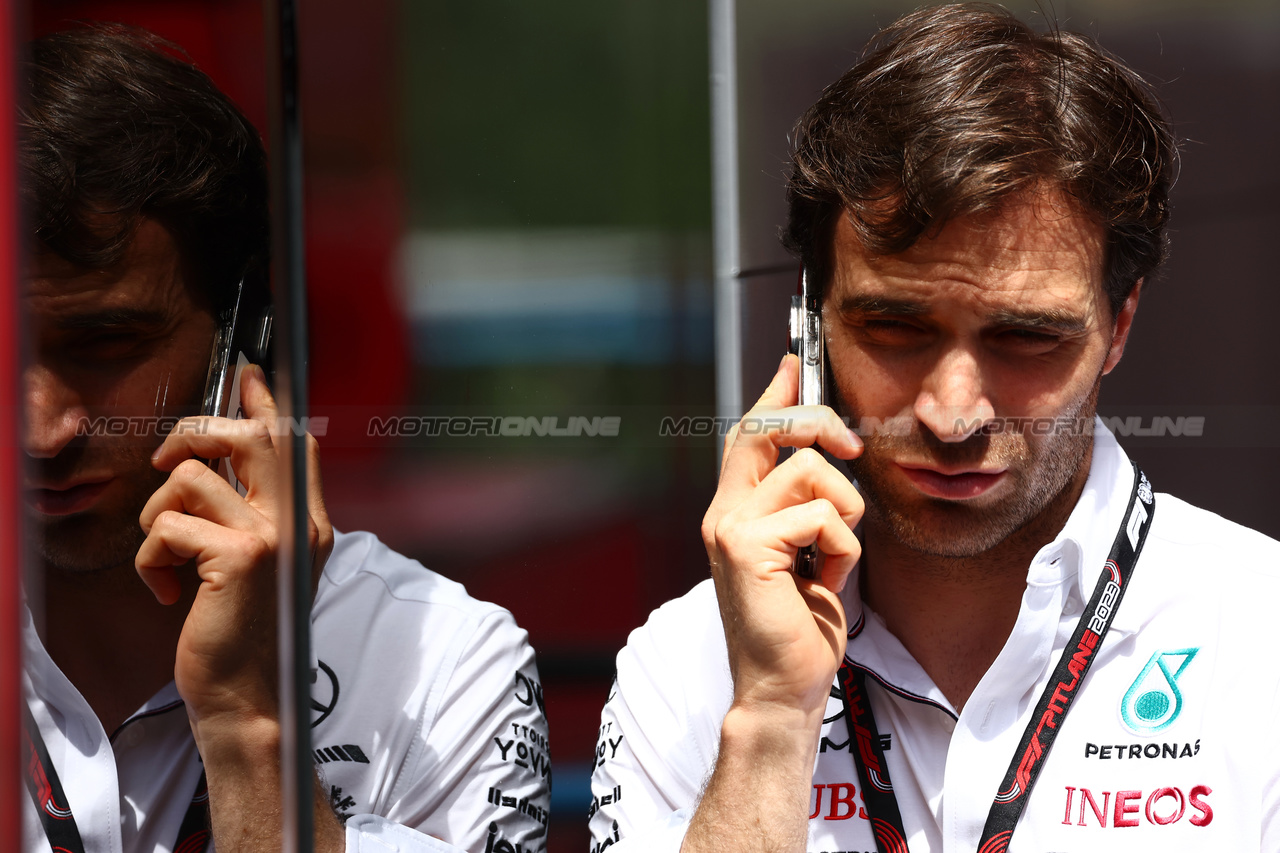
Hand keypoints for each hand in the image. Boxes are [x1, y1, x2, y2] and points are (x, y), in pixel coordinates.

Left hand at [136, 364, 333, 725]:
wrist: (248, 697)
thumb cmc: (245, 635)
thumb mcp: (261, 568)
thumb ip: (255, 518)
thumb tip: (215, 470)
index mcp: (308, 522)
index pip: (294, 441)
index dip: (267, 402)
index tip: (248, 375)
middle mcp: (299, 521)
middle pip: (250, 435)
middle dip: (194, 434)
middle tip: (164, 461)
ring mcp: (274, 536)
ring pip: (192, 477)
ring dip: (157, 515)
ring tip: (166, 557)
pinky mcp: (241, 557)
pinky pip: (169, 526)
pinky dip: (151, 559)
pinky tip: (165, 592)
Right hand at [701, 354, 863, 719]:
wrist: (782, 686)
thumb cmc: (798, 625)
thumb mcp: (804, 553)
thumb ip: (804, 506)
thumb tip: (830, 456)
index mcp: (735, 510)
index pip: (750, 433)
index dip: (775, 394)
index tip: (795, 364)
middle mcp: (725, 512)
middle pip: (771, 429)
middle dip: (819, 422)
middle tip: (854, 446)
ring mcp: (731, 527)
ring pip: (811, 472)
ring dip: (845, 515)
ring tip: (834, 558)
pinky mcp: (748, 547)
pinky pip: (824, 519)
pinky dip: (843, 553)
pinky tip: (826, 583)